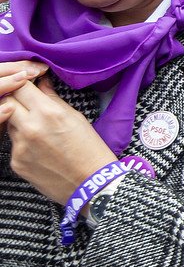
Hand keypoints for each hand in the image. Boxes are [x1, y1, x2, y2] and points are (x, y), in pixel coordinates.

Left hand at [0, 64, 116, 202]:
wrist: (92, 184)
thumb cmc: (91, 149)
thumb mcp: (76, 118)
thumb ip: (53, 99)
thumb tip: (41, 83)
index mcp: (48, 113)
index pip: (21, 86)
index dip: (24, 82)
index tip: (29, 83)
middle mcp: (30, 128)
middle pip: (7, 101)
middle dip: (15, 99)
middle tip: (27, 102)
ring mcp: (20, 146)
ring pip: (8, 123)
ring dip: (18, 120)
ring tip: (39, 129)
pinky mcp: (16, 162)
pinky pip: (13, 144)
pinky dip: (23, 142)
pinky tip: (40, 149)